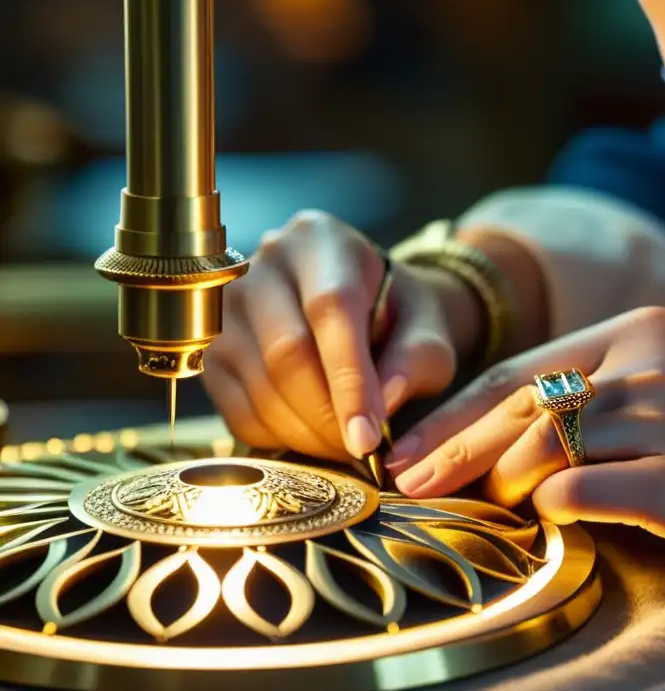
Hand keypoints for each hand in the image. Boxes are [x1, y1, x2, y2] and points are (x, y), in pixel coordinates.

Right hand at [203, 210, 474, 460]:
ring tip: (346, 447)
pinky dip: (279, 440)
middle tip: (361, 450)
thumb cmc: (399, 316)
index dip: (350, 378)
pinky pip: (238, 412)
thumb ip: (417, 360)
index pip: (329, 308)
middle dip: (327, 415)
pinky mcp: (211, 354)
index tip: (369, 437)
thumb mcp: (427, 329)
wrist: (364, 308)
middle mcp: (262, 264)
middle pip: (286, 351)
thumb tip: (381, 405)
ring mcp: (225, 308)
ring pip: (259, 386)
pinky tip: (315, 440)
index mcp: (320, 240)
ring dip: (306, 434)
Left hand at [385, 306, 664, 585]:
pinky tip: (550, 523)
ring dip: (504, 488)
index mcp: (646, 330)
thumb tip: (530, 437)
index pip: (522, 368)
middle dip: (448, 449)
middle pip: (515, 406)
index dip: (459, 410)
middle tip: (401, 482)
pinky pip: (578, 493)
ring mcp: (662, 417)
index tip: (411, 443)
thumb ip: (615, 394)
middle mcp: (647, 362)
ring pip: (538, 452)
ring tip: (489, 513)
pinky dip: (551, 511)